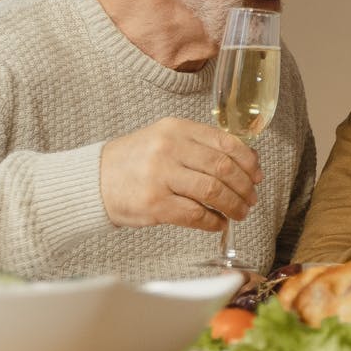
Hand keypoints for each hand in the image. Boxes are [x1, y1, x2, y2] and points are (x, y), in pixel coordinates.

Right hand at [99, 117, 261, 230]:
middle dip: (245, 186)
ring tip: (240, 212)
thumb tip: (247, 162)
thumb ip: (202, 146)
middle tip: (252, 198)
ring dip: (234, 205)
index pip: (226, 142)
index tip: (257, 174)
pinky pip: (195, 214)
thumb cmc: (136, 162)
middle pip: (223, 168)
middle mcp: (169, 148)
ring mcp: (160, 176)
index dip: (248, 161)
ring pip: (213, 190)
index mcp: (176, 128)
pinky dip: (213, 221)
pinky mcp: (154, 204)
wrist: (92, 181)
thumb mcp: (166, 140)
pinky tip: (218, 223)